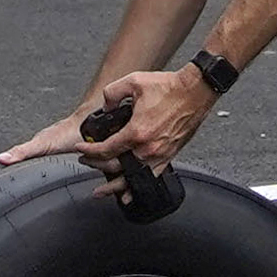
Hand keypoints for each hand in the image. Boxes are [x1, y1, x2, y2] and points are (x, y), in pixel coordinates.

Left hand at [0, 66, 212, 173]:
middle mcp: (147, 147)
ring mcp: (159, 154)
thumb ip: (112, 93)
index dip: (89, 150)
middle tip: (85, 161)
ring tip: (101, 192)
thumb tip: (105, 106)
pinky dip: (138, 187)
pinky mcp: (169, 155)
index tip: (81, 149)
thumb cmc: (170, 88)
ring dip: (114, 186)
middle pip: (115, 166)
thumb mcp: (133, 82)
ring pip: (132, 177)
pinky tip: (130, 194)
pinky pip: (151, 177)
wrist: (195, 91)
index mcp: (136, 132)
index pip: (106, 149)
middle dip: (96, 165)